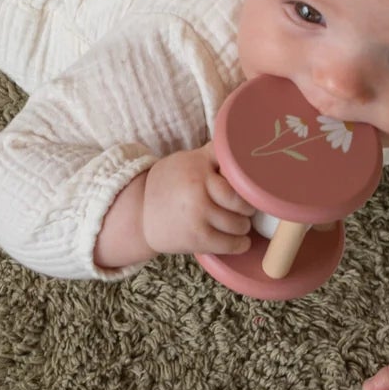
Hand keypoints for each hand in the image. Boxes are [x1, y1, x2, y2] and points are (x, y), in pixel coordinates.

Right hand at [142, 140, 256, 255]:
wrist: (138, 213)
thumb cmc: (168, 183)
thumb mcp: (187, 160)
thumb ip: (213, 154)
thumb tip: (245, 146)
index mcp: (197, 165)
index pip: (238, 173)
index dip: (247, 182)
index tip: (250, 187)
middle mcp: (199, 189)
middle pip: (243, 202)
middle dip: (248, 207)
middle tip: (245, 208)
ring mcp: (198, 215)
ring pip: (240, 224)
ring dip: (243, 226)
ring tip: (239, 223)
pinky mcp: (197, 238)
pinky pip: (232, 244)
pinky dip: (240, 244)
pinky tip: (240, 240)